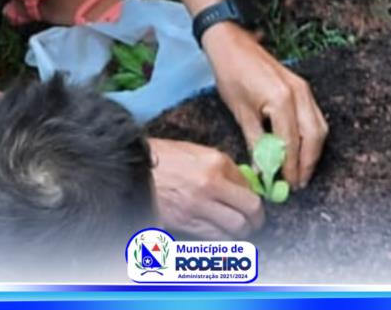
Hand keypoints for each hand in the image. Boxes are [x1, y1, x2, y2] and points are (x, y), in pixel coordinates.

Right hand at [149, 138, 264, 238]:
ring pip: (235, 227)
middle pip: (249, 209)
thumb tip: (242, 185)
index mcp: (216, 162)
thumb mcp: (198, 152)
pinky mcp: (185, 221)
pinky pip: (214, 236)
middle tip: (254, 221)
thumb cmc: (164, 157)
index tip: (253, 203)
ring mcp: (198, 204)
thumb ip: (222, 168)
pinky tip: (221, 234)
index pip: (249, 186)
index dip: (254, 197)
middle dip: (256, 218)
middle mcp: (211, 184)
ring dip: (241, 231)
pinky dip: (222, 238)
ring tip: (239, 230)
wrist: (134, 167)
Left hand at [202, 23, 328, 188]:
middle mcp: (299, 94)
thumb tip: (264, 170)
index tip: (286, 186)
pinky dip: (311, 135)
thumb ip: (256, 143)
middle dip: (308, 163)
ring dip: (313, 151)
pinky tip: (300, 148)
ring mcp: (304, 88)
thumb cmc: (232, 74)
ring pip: (319, 127)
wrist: (232, 44)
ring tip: (300, 171)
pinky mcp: (302, 86)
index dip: (290, 167)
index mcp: (282, 100)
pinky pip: (315, 116)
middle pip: (314, 137)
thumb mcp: (241, 112)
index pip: (292, 143)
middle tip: (298, 183)